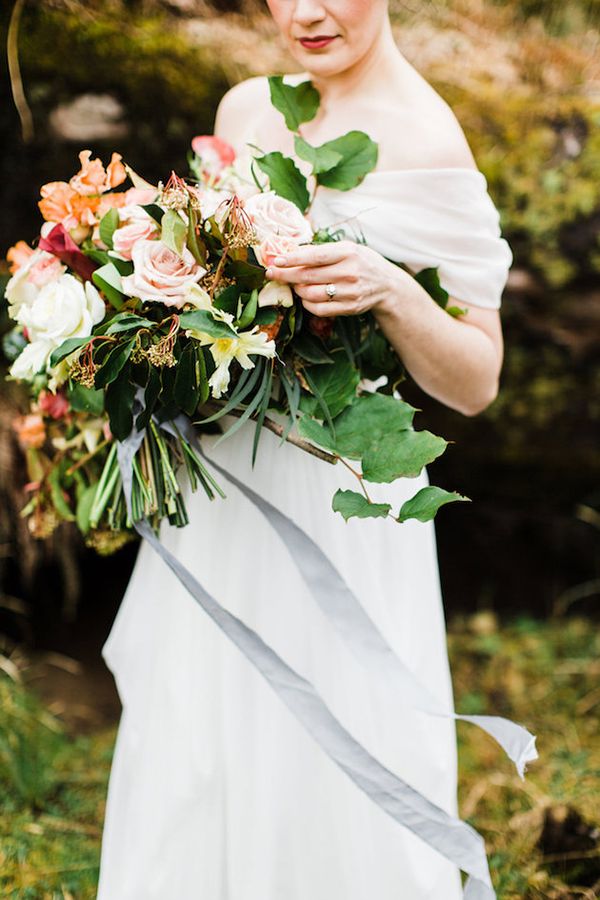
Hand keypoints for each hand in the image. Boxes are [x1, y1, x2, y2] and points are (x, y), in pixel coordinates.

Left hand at [264, 240, 400, 317]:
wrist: (387, 285)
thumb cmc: (362, 262)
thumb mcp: (348, 248)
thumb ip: (323, 250)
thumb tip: (292, 252)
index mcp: (348, 253)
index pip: (315, 256)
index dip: (293, 259)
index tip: (276, 260)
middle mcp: (349, 272)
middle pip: (308, 276)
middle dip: (286, 275)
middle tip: (272, 273)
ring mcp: (350, 292)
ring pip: (311, 294)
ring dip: (298, 290)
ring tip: (295, 285)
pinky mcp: (349, 308)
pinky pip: (320, 309)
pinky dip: (308, 304)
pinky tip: (307, 297)